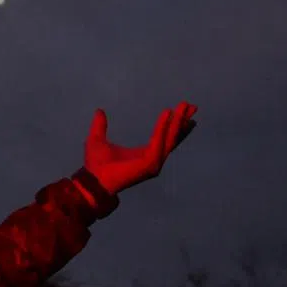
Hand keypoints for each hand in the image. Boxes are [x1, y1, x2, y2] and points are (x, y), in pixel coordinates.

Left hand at [83, 102, 197, 194]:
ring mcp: (153, 162)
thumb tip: (99, 111)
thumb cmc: (96, 164)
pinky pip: (159, 141)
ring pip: (170, 138)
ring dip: (178, 122)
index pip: (164, 137)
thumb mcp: (97, 138)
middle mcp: (153, 158)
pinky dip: (164, 127)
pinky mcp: (150, 163)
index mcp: (144, 154)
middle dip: (183, 121)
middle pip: (173, 137)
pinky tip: (168, 114)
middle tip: (193, 106)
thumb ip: (100, 125)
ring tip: (185, 107)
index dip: (174, 123)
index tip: (181, 109)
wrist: (93, 179)